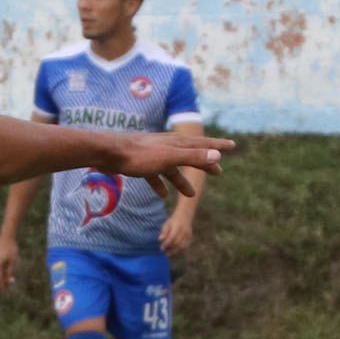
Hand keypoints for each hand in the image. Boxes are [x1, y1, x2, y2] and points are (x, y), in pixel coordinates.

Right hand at [0, 230, 19, 289]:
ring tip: (9, 278)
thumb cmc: (11, 248)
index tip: (4, 291)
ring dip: (2, 275)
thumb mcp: (13, 261)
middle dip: (2, 281)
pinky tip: (7, 270)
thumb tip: (10, 280)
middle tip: (7, 286)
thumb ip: (11, 271)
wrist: (6, 236)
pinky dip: (2, 270)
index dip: (2, 285)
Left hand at [107, 127, 229, 202]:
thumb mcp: (169, 157)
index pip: (203, 143)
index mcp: (176, 143)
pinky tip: (162, 195)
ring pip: (173, 168)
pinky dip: (160, 184)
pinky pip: (154, 175)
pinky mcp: (140, 163)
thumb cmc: (138, 156)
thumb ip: (193, 156)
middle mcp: (167, 146)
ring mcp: (153, 154)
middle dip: (203, 164)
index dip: (218, 145)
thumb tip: (217, 156)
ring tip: (190, 194)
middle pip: (190, 155)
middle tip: (218, 172)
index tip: (232, 145)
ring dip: (182, 181)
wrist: (107, 153)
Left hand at [160, 209, 197, 259]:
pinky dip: (180, 250)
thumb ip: (164, 232)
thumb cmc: (173, 221)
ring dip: (175, 251)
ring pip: (182, 246)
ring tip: (168, 253)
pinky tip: (174, 251)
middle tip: (164, 252)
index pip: (172, 237)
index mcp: (177, 227)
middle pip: (177, 243)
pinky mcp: (190, 238)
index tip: (161, 248)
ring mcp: (188, 235)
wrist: (184, 217)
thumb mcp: (167, 224)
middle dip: (170, 249)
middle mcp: (184, 232)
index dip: (166, 244)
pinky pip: (186, 246)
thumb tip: (160, 239)